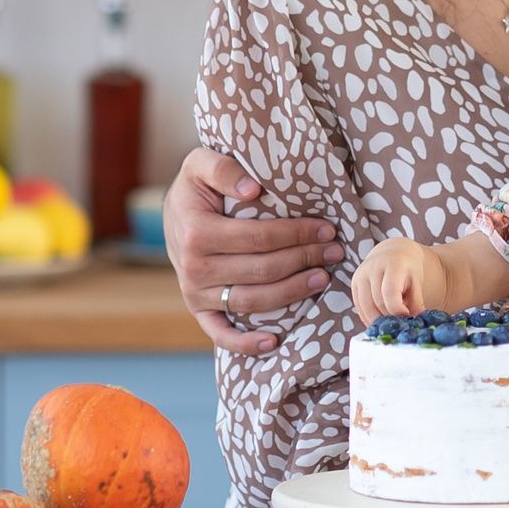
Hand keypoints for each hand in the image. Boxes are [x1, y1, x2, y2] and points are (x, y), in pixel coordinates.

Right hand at [163, 148, 344, 354]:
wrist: (174, 214)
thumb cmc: (196, 187)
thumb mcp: (201, 163)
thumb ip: (223, 168)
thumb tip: (253, 189)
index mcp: (197, 232)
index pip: (260, 238)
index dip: (298, 234)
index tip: (327, 228)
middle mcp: (193, 268)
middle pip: (263, 270)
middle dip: (305, 259)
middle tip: (334, 251)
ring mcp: (195, 293)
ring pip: (253, 301)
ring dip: (292, 293)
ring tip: (322, 278)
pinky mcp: (198, 310)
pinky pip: (221, 334)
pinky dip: (246, 344)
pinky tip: (274, 342)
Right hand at [350, 239, 440, 323]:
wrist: (393, 253)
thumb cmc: (407, 268)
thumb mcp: (416, 281)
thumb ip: (416, 301)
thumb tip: (418, 322)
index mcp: (393, 263)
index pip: (390, 291)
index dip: (397, 309)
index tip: (407, 316)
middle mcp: (373, 267)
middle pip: (378, 302)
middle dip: (390, 317)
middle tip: (400, 324)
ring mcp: (361, 275)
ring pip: (366, 307)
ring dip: (378, 321)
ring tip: (391, 325)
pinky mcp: (354, 283)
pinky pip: (359, 307)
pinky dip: (368, 319)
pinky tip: (379, 323)